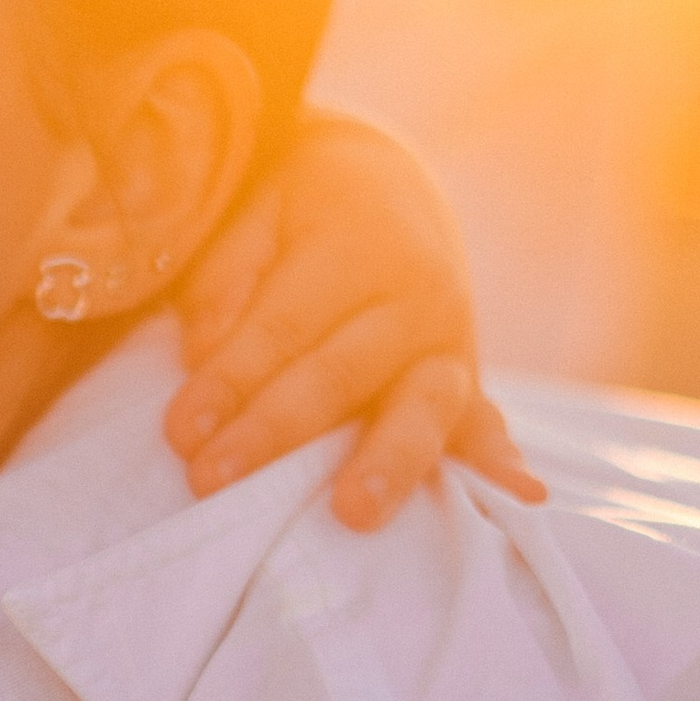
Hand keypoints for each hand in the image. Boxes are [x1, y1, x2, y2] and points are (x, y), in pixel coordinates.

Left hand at [167, 111, 544, 532]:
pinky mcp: (466, 381)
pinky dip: (499, 462)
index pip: (284, 325)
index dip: (231, 379)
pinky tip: (519, 498)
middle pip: (340, 375)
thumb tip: (203, 355)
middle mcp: (414, 299)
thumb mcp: (257, 213)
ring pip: (420, 408)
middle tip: (211, 481)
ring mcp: (449, 344)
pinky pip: (484, 423)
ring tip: (354, 514)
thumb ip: (228, 278)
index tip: (180, 432)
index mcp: (356, 249)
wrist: (391, 187)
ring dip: (388, 464)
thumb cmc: (300, 213)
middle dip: (275, 431)